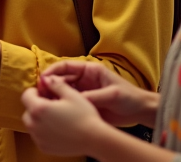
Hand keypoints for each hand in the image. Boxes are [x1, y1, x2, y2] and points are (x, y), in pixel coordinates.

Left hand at [21, 76, 111, 156]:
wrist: (94, 139)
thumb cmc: (84, 115)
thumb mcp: (71, 94)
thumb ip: (55, 83)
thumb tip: (45, 78)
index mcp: (38, 109)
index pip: (26, 95)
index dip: (35, 92)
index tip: (46, 93)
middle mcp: (34, 125)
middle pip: (27, 111)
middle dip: (36, 106)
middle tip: (52, 105)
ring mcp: (38, 138)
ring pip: (31, 124)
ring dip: (39, 119)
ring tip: (56, 117)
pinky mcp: (44, 148)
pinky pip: (38, 136)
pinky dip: (43, 131)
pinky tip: (58, 128)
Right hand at [39, 61, 157, 127]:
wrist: (140, 112)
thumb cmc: (129, 97)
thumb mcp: (112, 94)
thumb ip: (93, 96)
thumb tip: (74, 99)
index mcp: (89, 70)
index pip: (66, 66)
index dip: (52, 71)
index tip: (42, 79)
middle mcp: (84, 80)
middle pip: (61, 79)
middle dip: (49, 85)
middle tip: (40, 94)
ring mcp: (83, 92)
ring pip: (63, 92)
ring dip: (53, 96)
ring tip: (46, 104)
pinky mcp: (85, 104)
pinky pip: (69, 104)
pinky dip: (61, 107)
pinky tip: (56, 112)